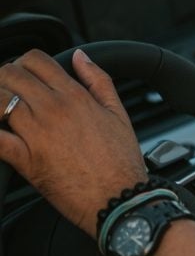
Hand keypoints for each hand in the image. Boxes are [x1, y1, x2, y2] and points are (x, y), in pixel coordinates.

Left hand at [0, 49, 147, 235]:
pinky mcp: (25, 159)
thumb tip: (81, 56)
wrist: (120, 199)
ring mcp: (37, 133)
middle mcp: (54, 109)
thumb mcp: (119, 114)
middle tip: (8, 95)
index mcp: (76, 96)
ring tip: (2, 115)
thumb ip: (99, 80)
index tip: (24, 77)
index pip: (36, 60)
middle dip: (3, 80)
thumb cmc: (122, 162)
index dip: (24, 63)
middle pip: (9, 74)